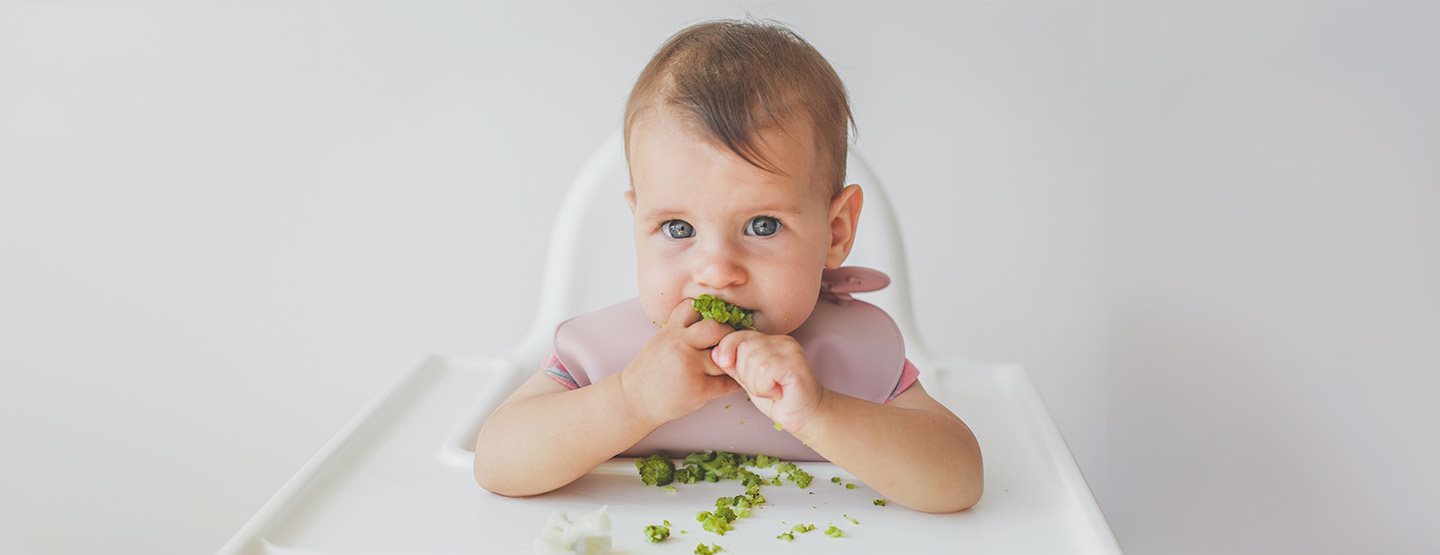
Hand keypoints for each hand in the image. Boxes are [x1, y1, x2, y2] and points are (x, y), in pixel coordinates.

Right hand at [619, 300, 741, 428]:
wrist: (634, 402)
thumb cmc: (648, 374)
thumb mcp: (659, 342)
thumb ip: (681, 331)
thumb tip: (709, 322)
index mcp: (671, 331)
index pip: (695, 308)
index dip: (708, 313)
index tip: (716, 323)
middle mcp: (680, 344)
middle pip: (716, 328)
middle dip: (727, 335)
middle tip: (732, 344)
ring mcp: (690, 366)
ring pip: (725, 357)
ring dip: (732, 361)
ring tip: (733, 365)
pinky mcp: (698, 389)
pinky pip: (727, 383)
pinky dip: (734, 383)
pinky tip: (732, 382)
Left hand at [710, 331, 826, 434]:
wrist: (805, 416)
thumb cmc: (778, 399)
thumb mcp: (749, 379)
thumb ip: (734, 365)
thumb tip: (715, 353)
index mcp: (770, 341)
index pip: (737, 335)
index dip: (727, 350)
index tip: (727, 365)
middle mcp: (781, 341)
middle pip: (743, 347)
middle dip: (744, 373)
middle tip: (761, 386)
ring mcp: (790, 350)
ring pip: (753, 360)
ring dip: (755, 383)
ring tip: (770, 390)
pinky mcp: (795, 364)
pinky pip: (765, 370)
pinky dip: (764, 387)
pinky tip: (776, 392)